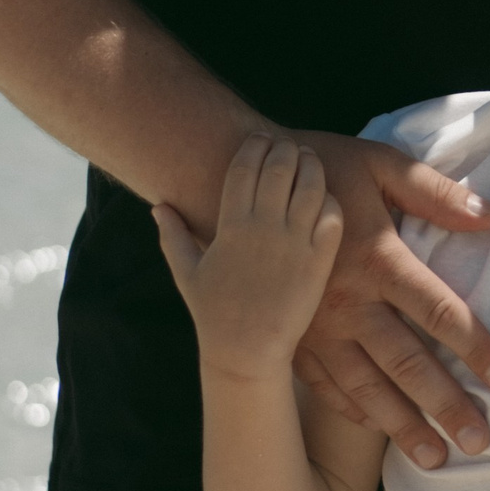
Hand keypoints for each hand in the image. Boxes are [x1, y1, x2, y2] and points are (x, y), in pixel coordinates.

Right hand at [154, 137, 341, 380]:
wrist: (248, 351)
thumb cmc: (214, 313)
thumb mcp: (187, 272)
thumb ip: (173, 236)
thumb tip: (158, 206)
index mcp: (230, 226)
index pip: (244, 167)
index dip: (254, 146)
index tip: (260, 139)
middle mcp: (263, 229)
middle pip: (280, 167)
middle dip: (285, 149)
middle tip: (289, 146)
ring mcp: (294, 244)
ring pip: (311, 186)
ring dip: (312, 167)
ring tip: (310, 162)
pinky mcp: (319, 261)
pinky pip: (332, 216)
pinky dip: (330, 200)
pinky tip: (325, 198)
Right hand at [282, 130, 489, 467]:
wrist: (241, 181)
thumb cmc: (324, 169)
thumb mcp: (382, 164)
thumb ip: (435, 192)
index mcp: (376, 258)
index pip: (437, 310)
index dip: (474, 345)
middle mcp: (346, 301)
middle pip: (405, 362)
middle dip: (444, 404)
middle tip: (480, 442)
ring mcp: (314, 326)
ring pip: (365, 386)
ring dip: (401, 426)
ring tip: (436, 460)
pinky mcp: (292, 337)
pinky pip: (325, 385)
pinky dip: (353, 412)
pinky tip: (379, 433)